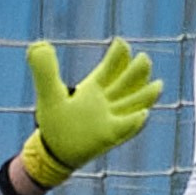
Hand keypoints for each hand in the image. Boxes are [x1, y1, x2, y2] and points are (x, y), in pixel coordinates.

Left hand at [21, 37, 161, 187]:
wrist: (55, 151)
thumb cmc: (54, 121)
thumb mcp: (48, 94)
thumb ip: (44, 71)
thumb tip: (38, 45)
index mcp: (94, 86)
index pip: (111, 67)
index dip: (119, 55)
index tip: (120, 43)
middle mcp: (108, 99)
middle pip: (128, 82)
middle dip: (138, 70)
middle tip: (144, 59)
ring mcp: (112, 117)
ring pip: (135, 103)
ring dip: (147, 94)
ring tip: (157, 84)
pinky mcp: (112, 135)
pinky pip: (127, 128)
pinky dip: (135, 122)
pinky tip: (142, 115)